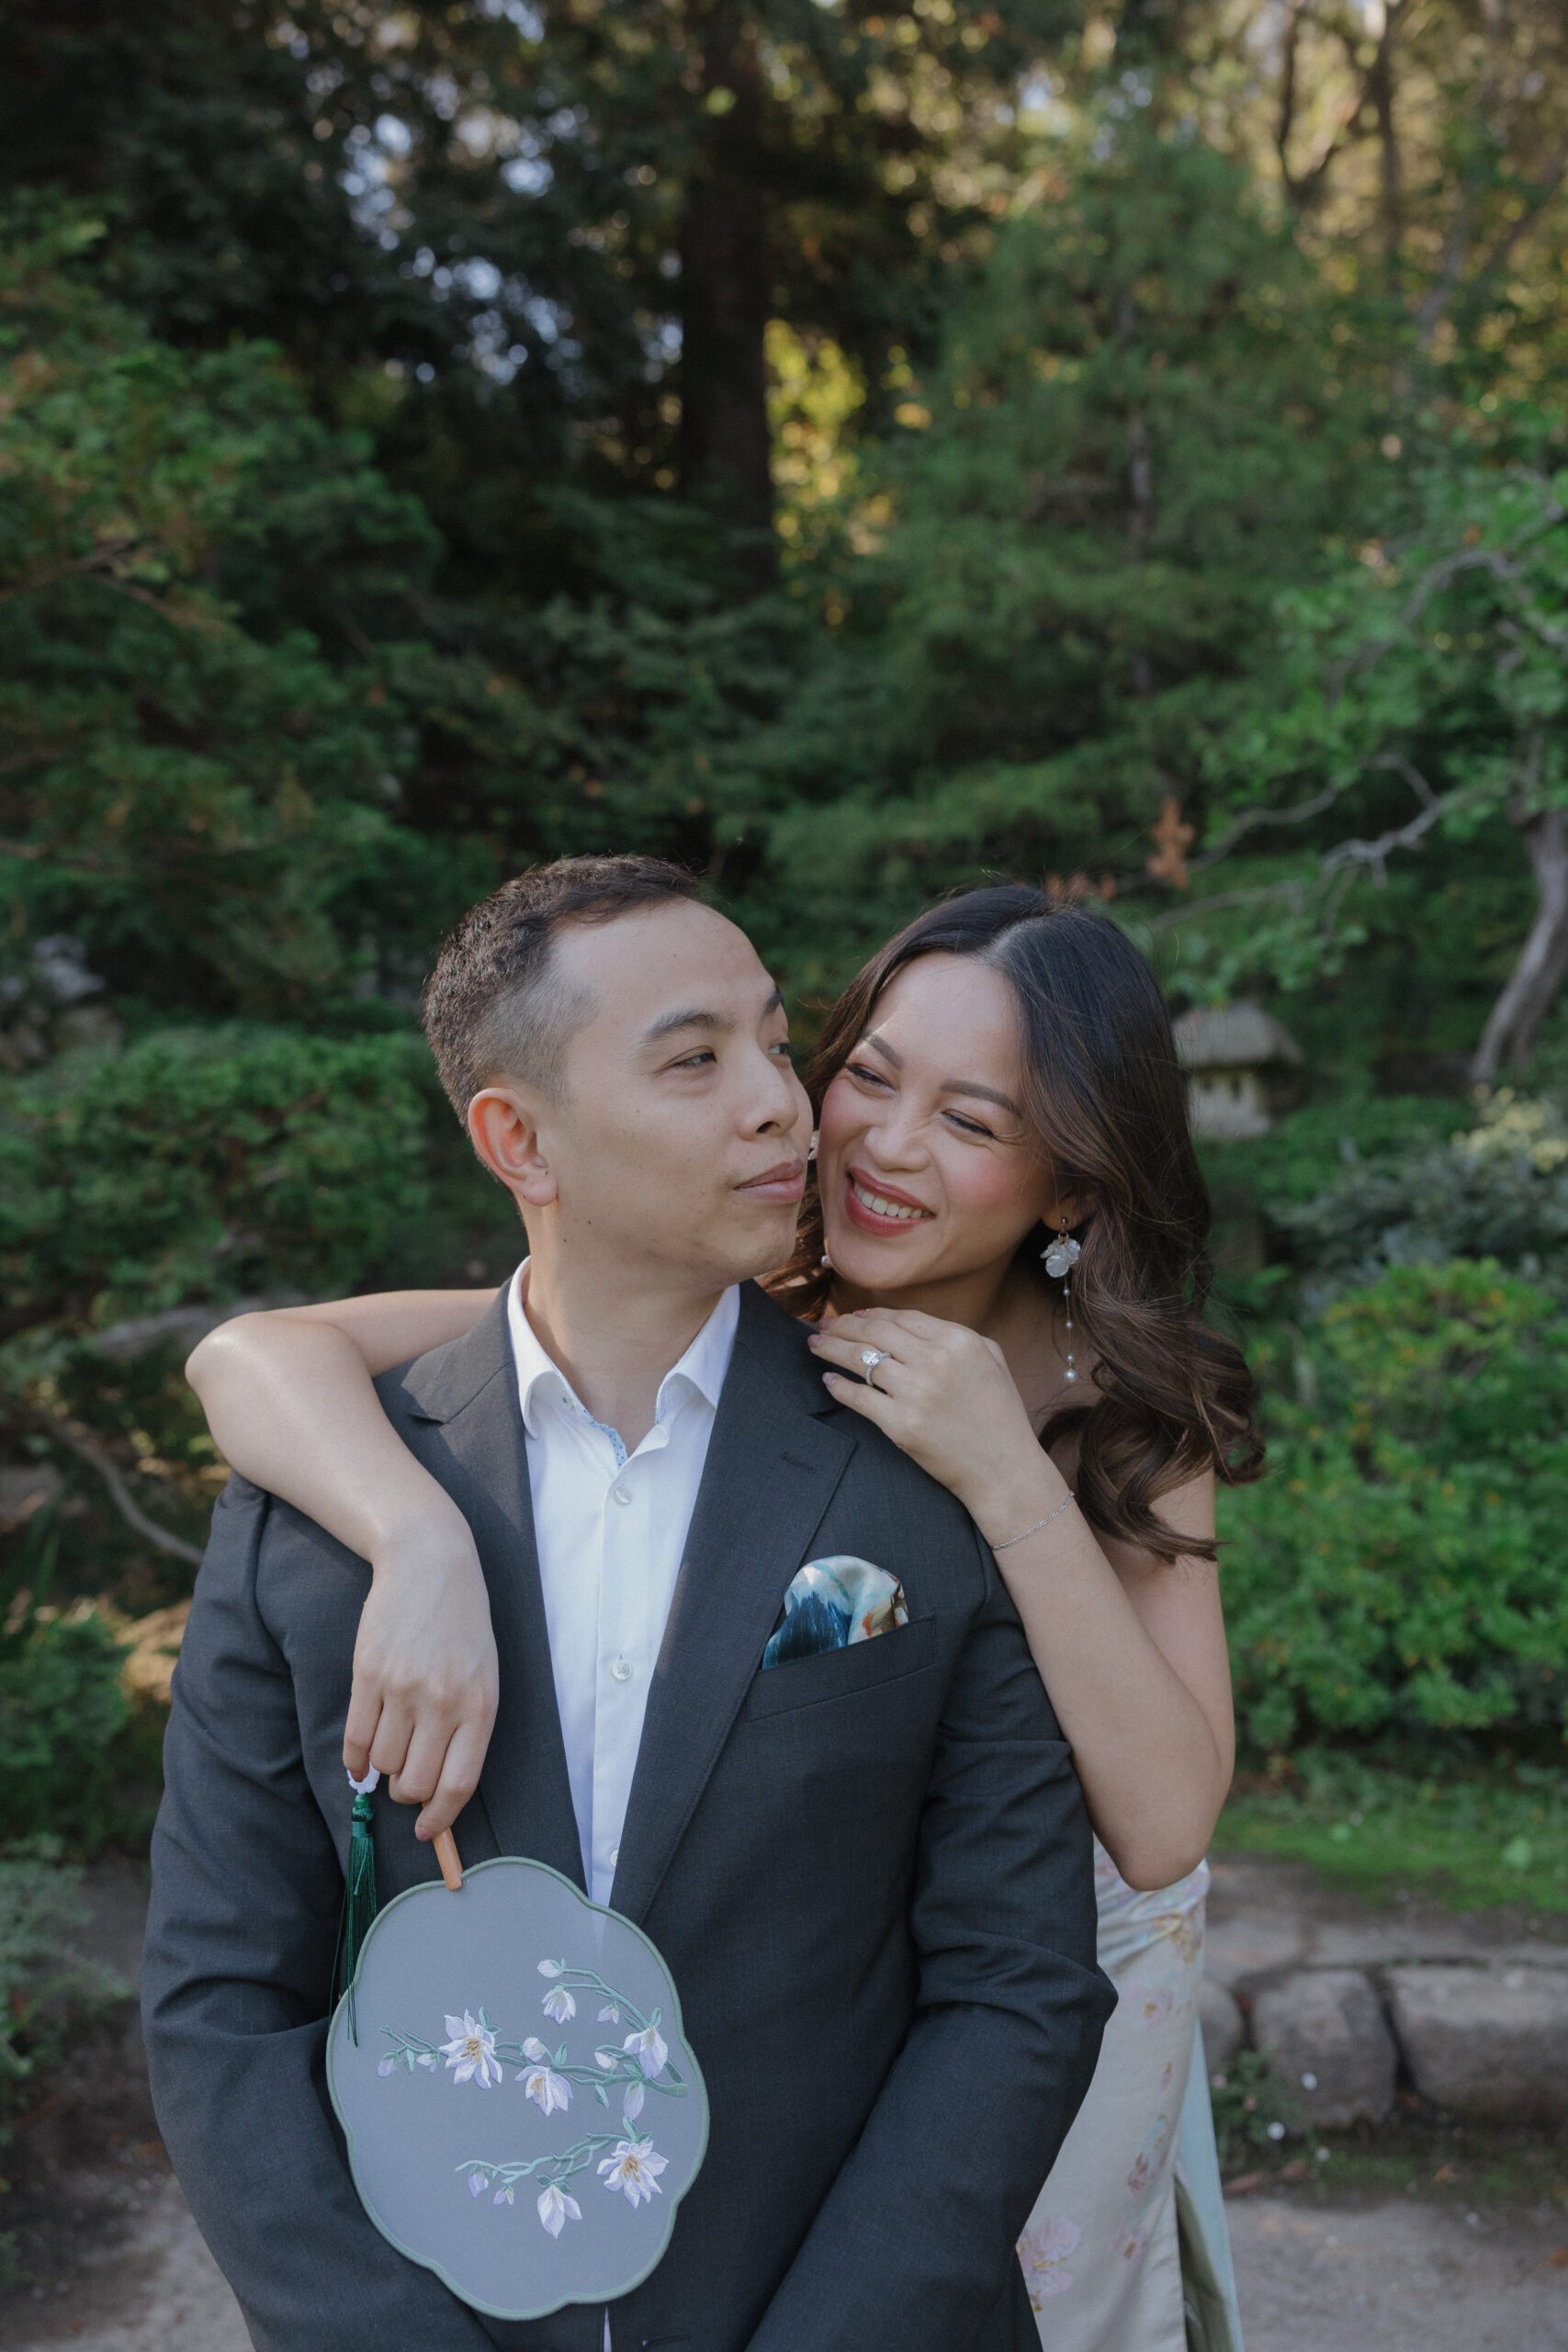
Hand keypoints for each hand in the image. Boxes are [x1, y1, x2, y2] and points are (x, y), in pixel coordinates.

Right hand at [344, 1518, 499, 1841]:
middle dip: (409, 1794)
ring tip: (391, 1752)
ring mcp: (403, 1688)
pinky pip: (355, 1739)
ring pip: (383, 1764)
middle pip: (416, 1782)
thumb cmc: (463, 1626)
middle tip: (406, 1783)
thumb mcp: (484, 1675)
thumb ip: (466, 1728)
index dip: (440, 1818)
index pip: (458, 1784)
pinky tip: (358, 1763)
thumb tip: (437, 1791)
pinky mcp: (368, 1674)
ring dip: (383, 1771)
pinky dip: (354, 1761)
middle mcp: (443, 1702)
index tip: (428, 1831)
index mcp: (480, 1706)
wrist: (430, 1562)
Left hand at [809, 1308, 1055, 1529]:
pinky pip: (859, 1398)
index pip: (901, 1317)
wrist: (1004, 1470)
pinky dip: (838, 1387)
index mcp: (959, 1341)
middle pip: (875, 1332)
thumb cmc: (1001, 1417)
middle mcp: (935, 1360)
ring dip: (831, 1349)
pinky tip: (827, 1380)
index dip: (871, 1314)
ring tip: (815, 1345)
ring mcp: (916, 1392)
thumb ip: (960, 1336)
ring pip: (860, 1359)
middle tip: (824, 1327)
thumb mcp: (994, 1361)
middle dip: (843, 1326)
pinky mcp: (900, 1424)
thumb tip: (914, 1325)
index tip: (852, 1316)